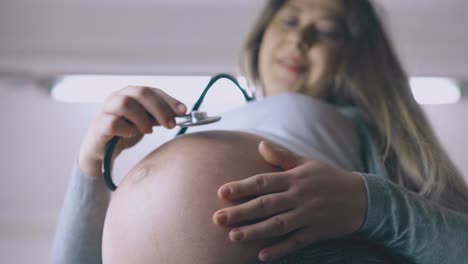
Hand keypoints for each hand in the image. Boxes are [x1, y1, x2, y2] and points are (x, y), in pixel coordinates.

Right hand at [78, 86, 186, 176]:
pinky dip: (127, 129)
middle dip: (160, 108)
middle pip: (141, 93)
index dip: (169, 100)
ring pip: (125, 103)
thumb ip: (158, 117)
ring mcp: (105, 110)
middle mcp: (117, 97)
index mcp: (130, 94)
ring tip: (148, 130)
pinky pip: (113, 123)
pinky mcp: (98, 126)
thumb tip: (179, 114)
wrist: (101, 151)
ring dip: (142, 118)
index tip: (183, 111)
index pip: (152, 91)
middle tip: (170, 124)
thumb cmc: (124, 133)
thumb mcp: (145, 123)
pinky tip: (131, 135)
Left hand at [212, 141, 367, 261]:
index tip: (221, 192)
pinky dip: (280, 249)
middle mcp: (299, 196)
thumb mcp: (307, 163)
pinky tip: (263, 256)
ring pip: (278, 225)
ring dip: (255, 232)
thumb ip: (282, 158)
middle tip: (218, 218)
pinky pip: (296, 242)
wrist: (363, 197)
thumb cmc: (330, 178)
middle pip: (266, 205)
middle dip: (241, 212)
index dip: (242, 187)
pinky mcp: (317, 232)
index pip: (263, 182)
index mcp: (295, 178)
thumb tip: (260, 145)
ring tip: (234, 236)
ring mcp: (308, 215)